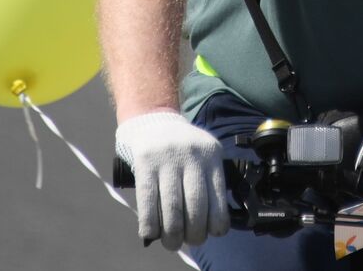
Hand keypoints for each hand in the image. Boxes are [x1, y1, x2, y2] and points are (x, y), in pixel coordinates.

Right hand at [115, 110, 229, 250]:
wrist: (152, 119)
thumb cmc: (182, 146)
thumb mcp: (204, 153)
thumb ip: (209, 180)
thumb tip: (213, 222)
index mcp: (211, 155)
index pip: (218, 195)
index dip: (217, 222)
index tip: (213, 233)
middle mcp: (192, 156)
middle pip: (196, 204)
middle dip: (194, 231)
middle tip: (191, 241)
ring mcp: (167, 159)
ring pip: (172, 206)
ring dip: (172, 233)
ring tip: (172, 243)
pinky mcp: (144, 163)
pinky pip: (148, 200)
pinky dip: (150, 222)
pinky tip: (151, 233)